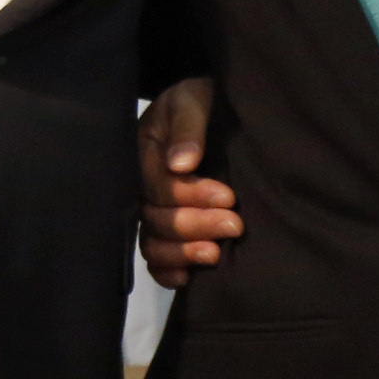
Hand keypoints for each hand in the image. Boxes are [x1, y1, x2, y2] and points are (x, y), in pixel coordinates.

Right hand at [138, 78, 243, 288]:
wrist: (216, 108)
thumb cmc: (202, 100)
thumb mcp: (194, 99)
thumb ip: (188, 127)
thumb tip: (181, 164)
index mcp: (144, 154)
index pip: (160, 187)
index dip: (191, 196)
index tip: (229, 196)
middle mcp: (143, 187)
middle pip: (157, 219)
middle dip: (195, 224)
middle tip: (234, 224)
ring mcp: (154, 211)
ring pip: (154, 244)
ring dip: (183, 252)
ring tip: (216, 254)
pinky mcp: (168, 230)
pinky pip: (155, 259)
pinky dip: (167, 273)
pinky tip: (187, 279)